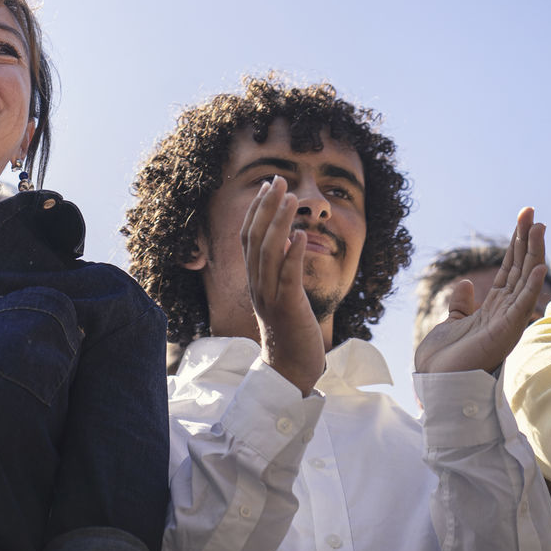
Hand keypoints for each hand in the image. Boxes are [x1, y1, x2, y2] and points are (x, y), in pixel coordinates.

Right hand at [243, 177, 325, 393]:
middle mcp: (256, 284)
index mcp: (253, 279)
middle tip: (279, 181)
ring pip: (269, 252)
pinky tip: (301, 235)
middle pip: (255, 238)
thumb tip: (285, 238)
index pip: (248, 236)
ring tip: (291, 199)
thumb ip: (279, 267)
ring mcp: (269, 296)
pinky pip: (288, 277)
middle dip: (267, 207)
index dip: (257, 209)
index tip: (269, 186)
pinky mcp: (287, 308)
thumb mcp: (280, 293)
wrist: (289, 369)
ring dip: (280, 222)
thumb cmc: (289, 330)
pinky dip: (293, 254)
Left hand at [415, 207, 547, 373]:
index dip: (516, 244)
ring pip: (524, 281)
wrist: (436, 382)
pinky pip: (521, 307)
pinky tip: (538, 268)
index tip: (523, 219)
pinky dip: (530, 287)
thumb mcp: (452, 321)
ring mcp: (507, 322)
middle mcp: (505, 311)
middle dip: (526, 240)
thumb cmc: (445, 358)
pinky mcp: (504, 333)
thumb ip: (462, 303)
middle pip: (521, 269)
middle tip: (531, 212)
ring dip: (533, 254)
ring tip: (538, 228)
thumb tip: (465, 282)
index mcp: (494, 307)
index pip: (510, 269)